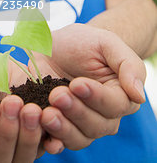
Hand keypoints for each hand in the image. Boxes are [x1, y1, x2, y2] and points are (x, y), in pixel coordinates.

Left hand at [29, 23, 145, 152]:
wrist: (57, 45)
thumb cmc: (87, 42)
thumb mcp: (107, 43)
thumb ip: (128, 65)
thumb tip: (139, 95)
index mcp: (121, 96)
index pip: (114, 105)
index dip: (96, 97)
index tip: (76, 84)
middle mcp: (104, 116)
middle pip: (96, 126)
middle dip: (76, 111)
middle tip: (57, 95)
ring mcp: (80, 124)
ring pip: (79, 138)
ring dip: (63, 129)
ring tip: (47, 114)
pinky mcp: (59, 125)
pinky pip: (59, 143)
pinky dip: (52, 142)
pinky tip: (45, 138)